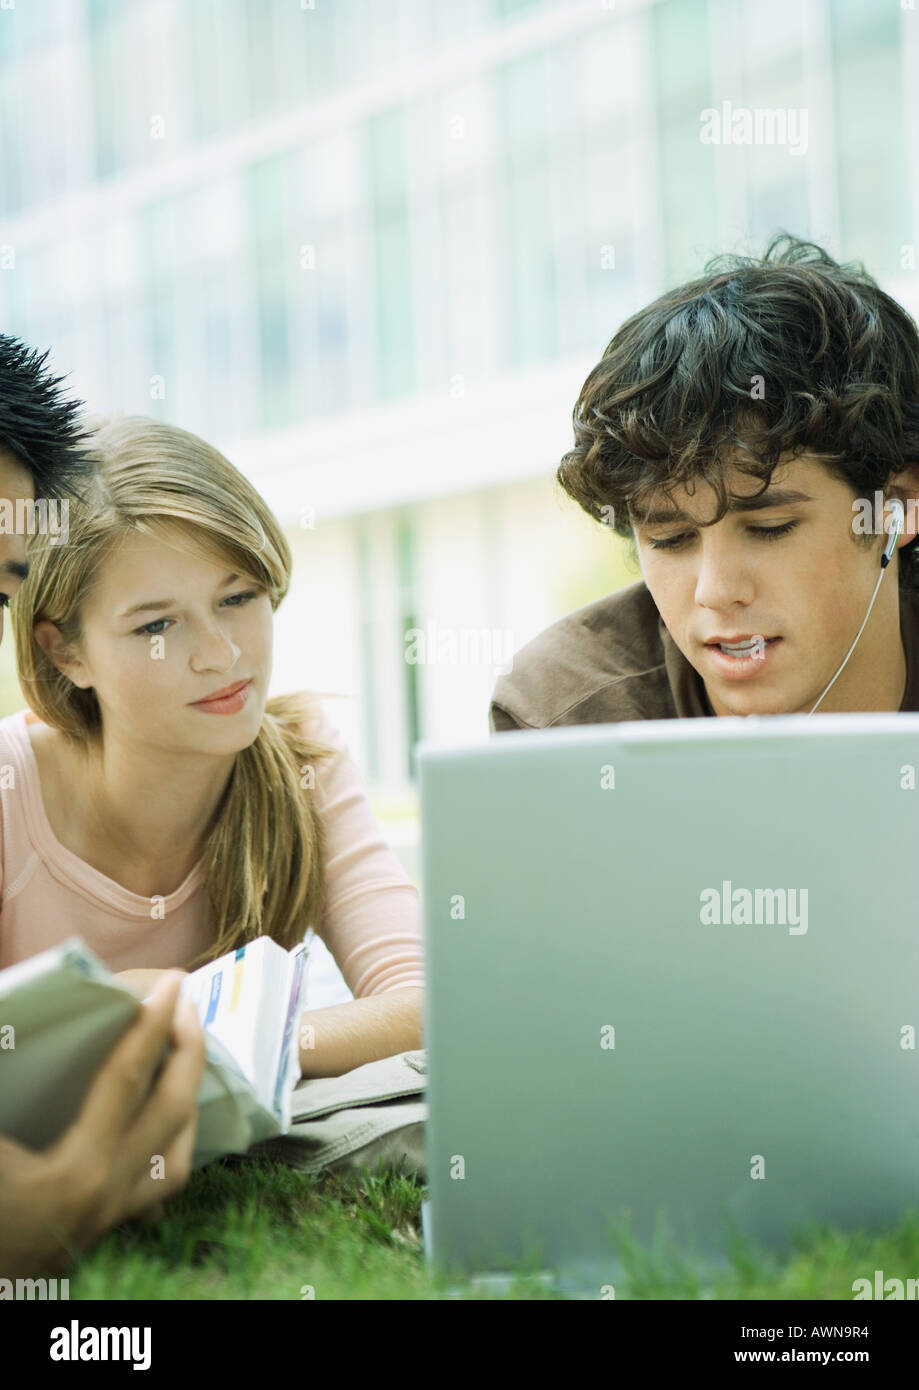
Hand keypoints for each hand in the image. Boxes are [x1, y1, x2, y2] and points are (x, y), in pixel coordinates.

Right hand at [0, 971, 204, 1277]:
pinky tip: (157, 1126)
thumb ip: (6, 1075)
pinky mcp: (96, 1235)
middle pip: (172, 1113)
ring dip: (187, 1104)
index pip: (127, 1080)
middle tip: (185, 1004)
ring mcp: (107, 1221)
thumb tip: (13, 1022)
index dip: (151, 1024)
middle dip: (188, 1052)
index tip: (172, 981)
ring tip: (182, 1059)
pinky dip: (165, 1151)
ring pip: (177, 1161)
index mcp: (74, 1173)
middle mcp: (106, 1197)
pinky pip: (152, 1191)